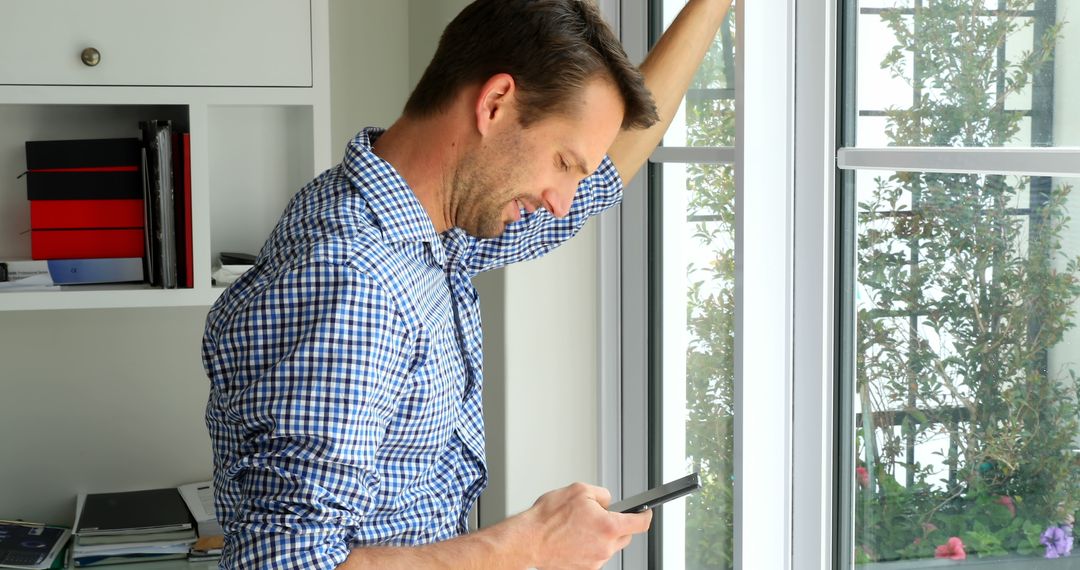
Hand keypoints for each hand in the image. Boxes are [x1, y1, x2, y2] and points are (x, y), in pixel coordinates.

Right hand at [520, 482, 652, 569]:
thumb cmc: (548, 518)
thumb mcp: (579, 490)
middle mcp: (605, 547)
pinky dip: (590, 546)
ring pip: (609, 546)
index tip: (645, 512)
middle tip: (601, 515)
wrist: (528, 540)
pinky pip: (595, 556)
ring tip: (580, 526)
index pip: (640, 523)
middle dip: (618, 524)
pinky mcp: (584, 569)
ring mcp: (595, 561)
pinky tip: (575, 538)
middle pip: (625, 536)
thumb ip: (602, 494)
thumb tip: (608, 502)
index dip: (645, 515)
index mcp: (608, 527)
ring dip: (602, 536)